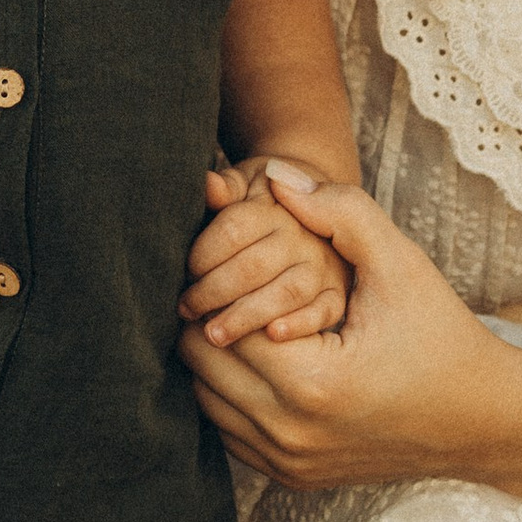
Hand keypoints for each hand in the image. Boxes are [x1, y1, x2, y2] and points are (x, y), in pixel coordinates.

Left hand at [181, 157, 351, 346]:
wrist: (317, 212)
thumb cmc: (264, 205)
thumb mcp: (246, 185)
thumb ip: (227, 187)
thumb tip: (209, 185)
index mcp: (275, 208)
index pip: (233, 230)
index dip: (201, 255)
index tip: (183, 274)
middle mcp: (303, 237)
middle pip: (253, 266)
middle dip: (213, 292)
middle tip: (186, 309)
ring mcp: (324, 267)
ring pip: (285, 293)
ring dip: (246, 316)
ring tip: (213, 335)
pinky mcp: (337, 294)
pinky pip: (324, 312)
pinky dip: (300, 325)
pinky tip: (270, 337)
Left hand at [181, 175, 521, 515]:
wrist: (481, 420)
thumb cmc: (442, 336)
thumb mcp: (401, 265)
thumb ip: (340, 211)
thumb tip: (275, 175)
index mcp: (312, 382)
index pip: (216, 321)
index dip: (218, 280)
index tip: (236, 255)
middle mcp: (290, 433)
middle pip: (198, 361)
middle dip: (208, 314)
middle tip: (232, 280)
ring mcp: (287, 463)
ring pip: (202, 397)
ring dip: (212, 355)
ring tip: (243, 315)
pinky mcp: (290, 478)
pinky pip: (225, 430)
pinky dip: (228, 392)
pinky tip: (258, 358)